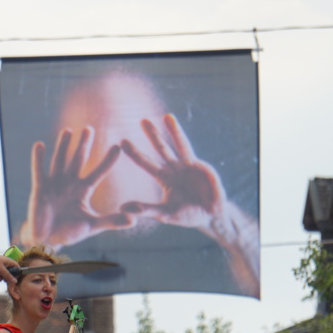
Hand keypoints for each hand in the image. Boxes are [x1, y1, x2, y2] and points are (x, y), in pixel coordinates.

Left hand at [0, 252, 19, 284]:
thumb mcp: (1, 270)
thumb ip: (8, 276)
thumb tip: (15, 281)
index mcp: (8, 261)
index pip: (16, 267)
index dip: (17, 272)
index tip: (15, 278)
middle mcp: (4, 264)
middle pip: (9, 273)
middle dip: (5, 277)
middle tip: (4, 279)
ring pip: (2, 276)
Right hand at [17, 126, 131, 248]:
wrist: (48, 241)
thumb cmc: (70, 233)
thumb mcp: (93, 226)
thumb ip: (112, 221)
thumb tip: (134, 221)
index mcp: (84, 190)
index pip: (99, 172)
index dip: (108, 160)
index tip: (119, 147)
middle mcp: (70, 184)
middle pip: (78, 160)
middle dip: (84, 145)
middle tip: (90, 129)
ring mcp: (55, 184)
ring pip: (60, 160)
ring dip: (63, 146)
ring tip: (68, 131)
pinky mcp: (40, 189)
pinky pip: (39, 171)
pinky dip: (38, 159)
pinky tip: (39, 145)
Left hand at [118, 114, 224, 230]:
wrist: (210, 215)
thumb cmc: (187, 215)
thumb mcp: (164, 213)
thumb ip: (146, 209)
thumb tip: (122, 208)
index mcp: (165, 178)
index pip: (146, 163)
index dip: (136, 153)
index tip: (122, 142)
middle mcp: (175, 168)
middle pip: (161, 148)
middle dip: (153, 134)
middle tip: (142, 119)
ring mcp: (188, 165)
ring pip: (178, 145)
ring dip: (173, 131)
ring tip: (166, 116)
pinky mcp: (201, 167)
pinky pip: (193, 153)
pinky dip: (186, 143)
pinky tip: (186, 138)